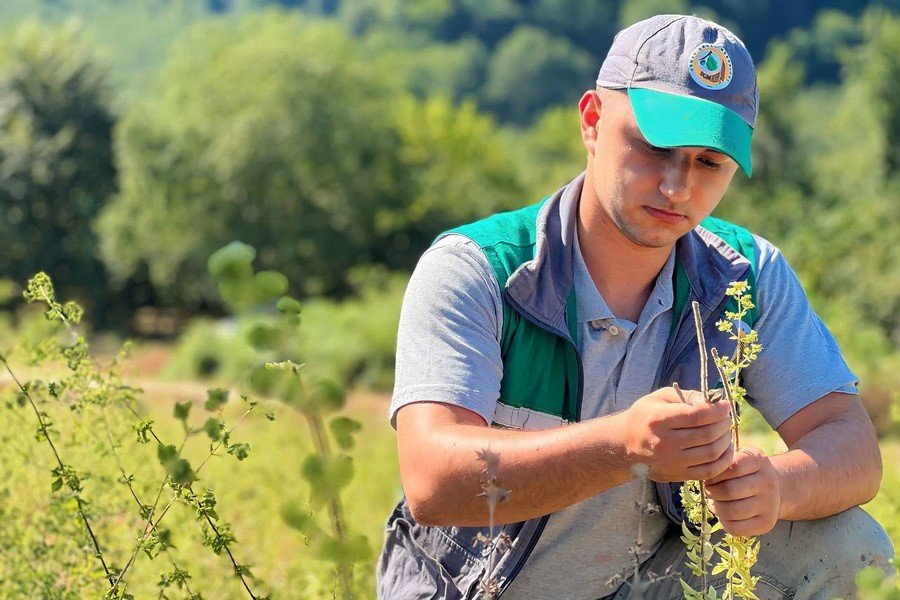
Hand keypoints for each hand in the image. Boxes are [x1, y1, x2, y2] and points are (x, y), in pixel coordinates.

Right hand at [619, 387, 733, 482]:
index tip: (725, 405)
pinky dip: (723, 461)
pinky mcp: (676, 475)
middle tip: (725, 418)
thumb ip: (686, 395)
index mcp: (658, 419)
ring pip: (711, 453)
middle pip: (707, 434)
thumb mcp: (659, 398)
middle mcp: (664, 443)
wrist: (624, 445)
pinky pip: (709, 472)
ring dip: (725, 441)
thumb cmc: (644, 416)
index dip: (717, 410)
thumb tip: (712, 402)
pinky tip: (724, 450)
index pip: (697, 415)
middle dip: (723, 424)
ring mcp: (671, 462)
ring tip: (724, 432)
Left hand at [705, 446, 781, 535]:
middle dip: (711, 491)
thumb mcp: (740, 457)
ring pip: (731, 511)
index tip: (709, 478)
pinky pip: (736, 528)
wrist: (776, 489)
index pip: (732, 467)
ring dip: (716, 507)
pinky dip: (724, 522)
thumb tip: (704, 472)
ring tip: (715, 502)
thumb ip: (724, 460)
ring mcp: (770, 505)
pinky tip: (724, 514)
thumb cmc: (748, 472)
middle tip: (709, 490)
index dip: (714, 474)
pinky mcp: (766, 523)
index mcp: (759, 461)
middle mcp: (768, 482)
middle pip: (729, 491)